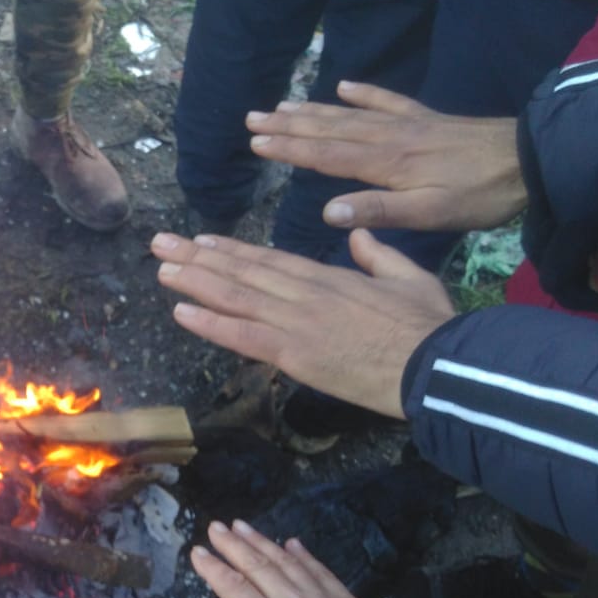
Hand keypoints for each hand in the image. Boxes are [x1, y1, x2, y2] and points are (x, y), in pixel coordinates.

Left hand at [153, 229, 456, 418]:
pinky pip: (243, 336)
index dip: (232, 250)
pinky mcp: (295, 353)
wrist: (436, 363)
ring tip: (160, 267)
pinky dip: (210, 322)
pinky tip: (180, 311)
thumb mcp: (409, 277)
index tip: (203, 240)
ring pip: (235, 296)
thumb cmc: (429, 325)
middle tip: (162, 243)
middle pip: (243, 272)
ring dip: (193, 281)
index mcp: (330, 277)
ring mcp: (296, 322)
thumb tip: (360, 235)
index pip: (270, 259)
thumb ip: (379, 255)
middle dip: (198, 257)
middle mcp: (304, 294)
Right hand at [189, 521, 373, 597]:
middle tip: (215, 527)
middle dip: (233, 545)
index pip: (235, 590)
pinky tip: (292, 544)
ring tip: (241, 525)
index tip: (198, 553)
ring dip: (261, 541)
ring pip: (284, 561)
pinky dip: (301, 553)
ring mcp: (319, 597)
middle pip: (257, 567)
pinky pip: (316, 568)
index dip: (214, 570)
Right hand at [245, 82, 523, 231]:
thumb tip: (328, 211)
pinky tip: (345, 86)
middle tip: (252, 118)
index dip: (289, 149)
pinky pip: (388, 100)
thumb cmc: (479, 194)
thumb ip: (379, 210)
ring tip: (281, 105)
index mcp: (384, 164)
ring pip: (349, 115)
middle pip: (329, 130)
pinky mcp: (427, 119)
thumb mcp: (430, 213)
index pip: (325, 155)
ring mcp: (407, 124)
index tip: (255, 142)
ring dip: (313, 110)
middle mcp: (388, 138)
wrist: (530, 160)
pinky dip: (364, 93)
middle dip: (288, 125)